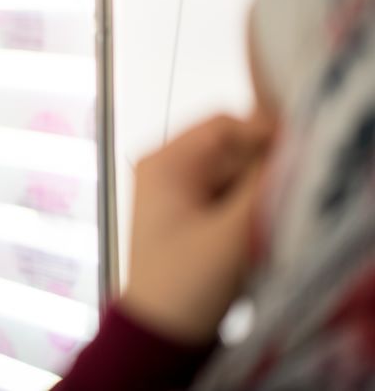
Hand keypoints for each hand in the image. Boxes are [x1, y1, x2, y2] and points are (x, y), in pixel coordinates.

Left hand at [120, 114, 274, 343]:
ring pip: (234, 171)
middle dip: (258, 174)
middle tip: (270, 206)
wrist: (161, 330)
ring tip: (249, 229)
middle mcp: (164, 166)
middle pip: (231, 147)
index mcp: (163, 162)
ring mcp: (174, 187)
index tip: (294, 164)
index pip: (225, 125)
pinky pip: (227, 192)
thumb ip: (265, 187)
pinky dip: (243, 208)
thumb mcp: (233, 233)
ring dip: (252, 194)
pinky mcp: (188, 209)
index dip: (264, 137)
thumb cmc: (183, 285)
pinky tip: (242, 236)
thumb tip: (292, 151)